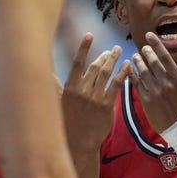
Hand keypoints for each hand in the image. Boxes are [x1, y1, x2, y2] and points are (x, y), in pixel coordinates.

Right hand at [61, 33, 129, 153]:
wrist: (79, 143)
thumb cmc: (67, 123)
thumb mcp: (58, 104)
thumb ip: (56, 88)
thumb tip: (49, 75)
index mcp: (69, 88)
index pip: (77, 63)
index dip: (84, 48)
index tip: (89, 35)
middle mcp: (82, 91)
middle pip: (95, 67)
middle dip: (104, 56)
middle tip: (112, 49)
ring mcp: (95, 98)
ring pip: (106, 74)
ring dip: (113, 60)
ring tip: (119, 51)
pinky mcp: (106, 106)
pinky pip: (116, 85)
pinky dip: (122, 74)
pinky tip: (127, 66)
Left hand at [130, 32, 176, 133]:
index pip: (165, 57)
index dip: (156, 44)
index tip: (149, 35)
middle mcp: (166, 84)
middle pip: (153, 63)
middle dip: (147, 53)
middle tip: (143, 47)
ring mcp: (155, 93)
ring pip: (143, 73)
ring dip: (138, 63)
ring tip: (136, 57)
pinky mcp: (147, 102)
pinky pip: (137, 85)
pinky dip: (132, 76)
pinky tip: (130, 70)